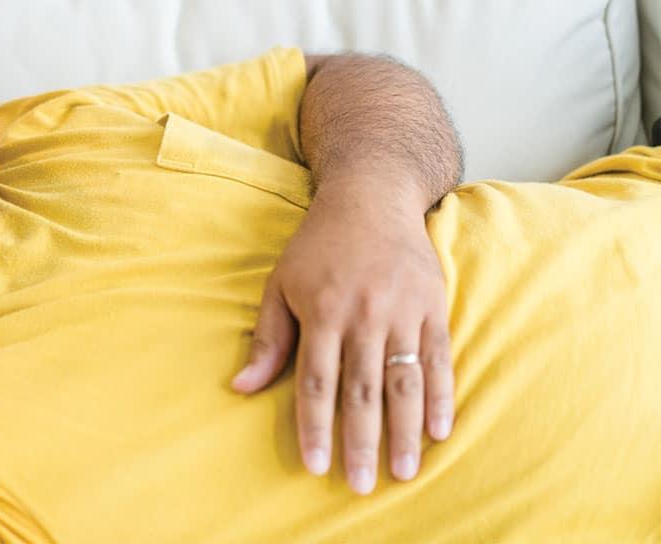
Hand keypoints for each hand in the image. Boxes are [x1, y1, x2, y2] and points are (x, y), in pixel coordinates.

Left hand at [231, 184, 454, 494]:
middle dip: (360, 441)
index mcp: (321, 310)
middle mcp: (363, 313)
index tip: (315, 466)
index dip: (315, 426)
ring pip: (404, 380)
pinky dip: (440, 397)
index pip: (316, 380)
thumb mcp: (281, 283)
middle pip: (362, 389)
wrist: (371, 198)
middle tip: (360, 484)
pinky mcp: (433, 306)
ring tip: (404, 472)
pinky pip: (439, 359)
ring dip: (405, 431)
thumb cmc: (317, 246)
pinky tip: (439, 431)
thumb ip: (268, 339)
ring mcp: (402, 311)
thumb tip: (240, 388)